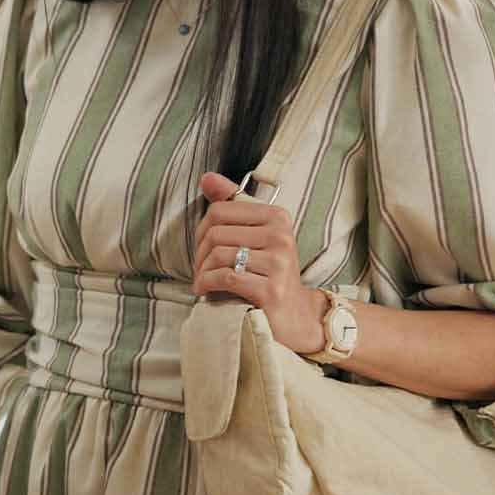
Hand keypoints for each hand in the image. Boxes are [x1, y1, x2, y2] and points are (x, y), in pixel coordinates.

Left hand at [191, 172, 328, 353]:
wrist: (294, 316)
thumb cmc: (268, 274)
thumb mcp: (253, 235)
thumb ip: (231, 205)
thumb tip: (207, 178)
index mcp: (277, 217)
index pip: (219, 210)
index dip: (201, 231)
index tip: (203, 248)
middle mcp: (281, 236)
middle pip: (215, 232)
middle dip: (199, 254)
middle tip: (201, 269)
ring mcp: (279, 263)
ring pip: (218, 255)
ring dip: (202, 272)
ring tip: (203, 281)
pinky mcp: (272, 289)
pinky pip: (226, 276)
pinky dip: (207, 284)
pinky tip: (205, 290)